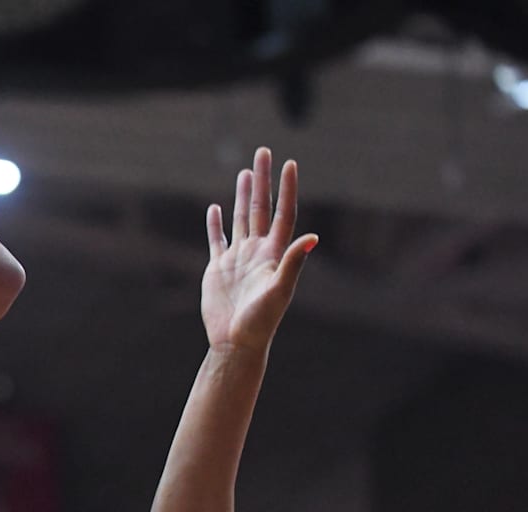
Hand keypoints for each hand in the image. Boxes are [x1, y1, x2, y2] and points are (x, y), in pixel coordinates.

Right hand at [200, 147, 317, 352]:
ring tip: (245, 173)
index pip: (282, 213)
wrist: (235, 342)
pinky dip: (215, 224)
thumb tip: (313, 237)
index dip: (287, 189)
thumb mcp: (280, 290)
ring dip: (242, 195)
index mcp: (274, 254)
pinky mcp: (218, 269)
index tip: (289, 164)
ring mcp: (237, 259)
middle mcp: (257, 252)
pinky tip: (215, 209)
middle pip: (260, 208)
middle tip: (263, 152)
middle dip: (262, 180)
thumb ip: (293, 262)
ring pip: (240, 219)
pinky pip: (217, 240)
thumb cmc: (261, 321)